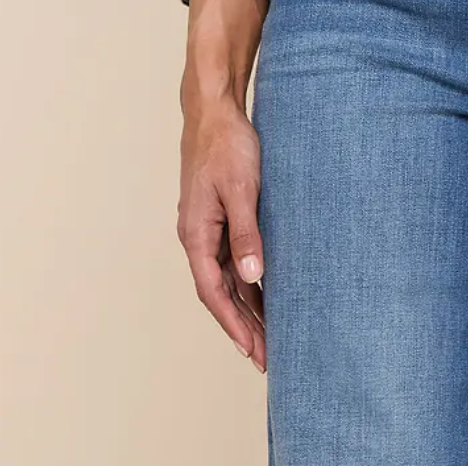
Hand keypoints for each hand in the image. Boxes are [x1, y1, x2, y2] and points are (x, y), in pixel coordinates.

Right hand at [177, 93, 266, 371]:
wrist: (214, 110)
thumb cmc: (226, 145)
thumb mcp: (242, 189)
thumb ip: (246, 234)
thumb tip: (252, 277)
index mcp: (196, 234)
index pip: (212, 292)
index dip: (232, 323)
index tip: (252, 350)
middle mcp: (198, 237)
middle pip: (220, 292)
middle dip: (243, 325)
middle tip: (267, 357)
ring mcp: (208, 228)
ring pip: (228, 278)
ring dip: (248, 306)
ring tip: (272, 335)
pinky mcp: (221, 216)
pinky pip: (234, 258)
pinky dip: (249, 280)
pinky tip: (267, 293)